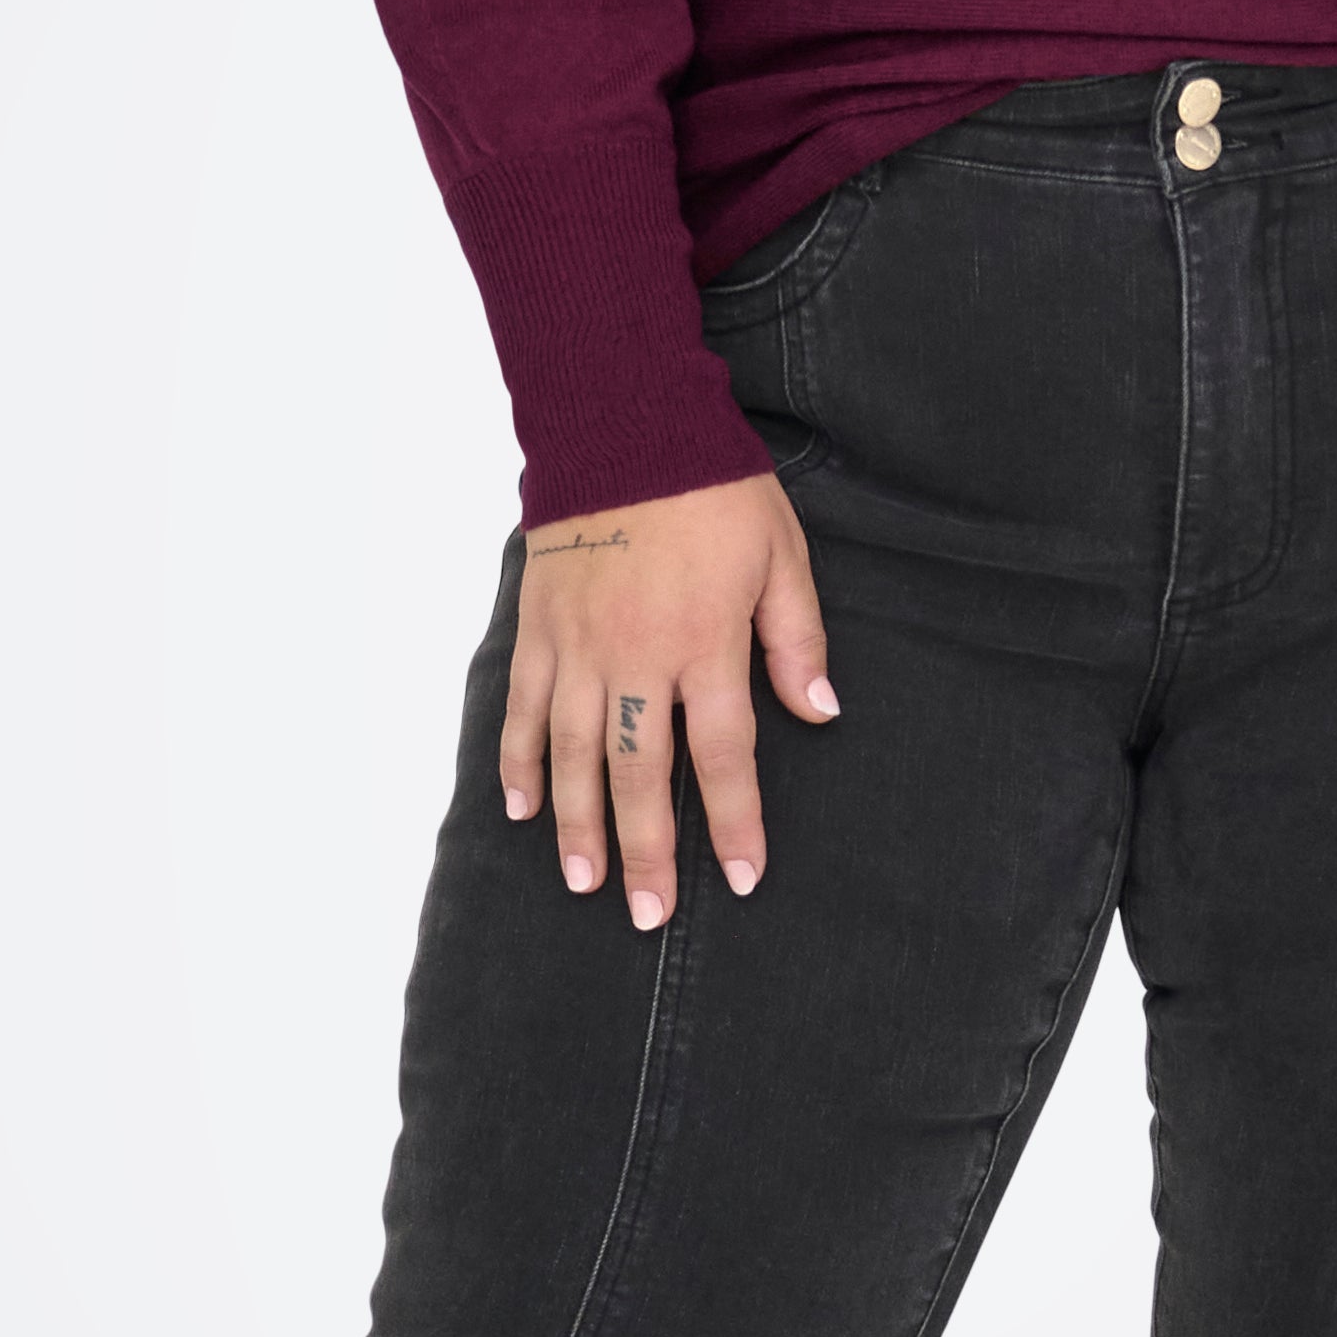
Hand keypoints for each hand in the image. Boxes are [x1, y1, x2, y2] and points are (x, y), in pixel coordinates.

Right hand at [498, 471, 838, 928]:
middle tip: (646, 915)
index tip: (742, 878)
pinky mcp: (539, 628)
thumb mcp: (781, 556)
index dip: (735, 823)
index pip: (723, 756)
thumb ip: (797, 641)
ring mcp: (579, 646)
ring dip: (578, 825)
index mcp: (704, 644)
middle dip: (647, 851)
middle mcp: (636, 657)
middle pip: (641, 775)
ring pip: (572, 755)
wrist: (622, 421)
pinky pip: (521, 708)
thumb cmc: (712, 488)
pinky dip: (517, 762)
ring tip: (585, 884)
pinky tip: (522, 809)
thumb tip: (820, 715)